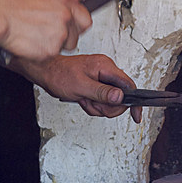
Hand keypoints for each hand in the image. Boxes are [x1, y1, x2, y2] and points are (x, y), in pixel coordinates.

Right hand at [0, 0, 90, 61]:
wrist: (0, 18)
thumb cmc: (15, 7)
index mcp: (65, 3)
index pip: (86, 18)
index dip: (77, 26)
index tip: (72, 28)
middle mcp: (65, 18)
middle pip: (76, 36)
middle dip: (65, 38)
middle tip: (49, 34)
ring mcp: (59, 35)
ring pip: (64, 47)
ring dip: (53, 45)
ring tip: (37, 36)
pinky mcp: (51, 50)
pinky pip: (51, 55)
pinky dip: (42, 52)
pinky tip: (32, 42)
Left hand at [23, 53, 141, 123]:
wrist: (45, 73)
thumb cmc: (59, 75)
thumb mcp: (81, 86)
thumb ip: (102, 92)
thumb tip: (120, 97)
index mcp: (105, 67)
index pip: (128, 85)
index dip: (134, 101)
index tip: (136, 116)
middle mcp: (106, 71)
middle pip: (120, 96)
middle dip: (106, 106)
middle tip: (93, 104)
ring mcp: (101, 78)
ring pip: (110, 101)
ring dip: (97, 106)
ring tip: (84, 100)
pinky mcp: (95, 85)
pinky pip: (101, 101)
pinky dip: (92, 105)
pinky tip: (82, 100)